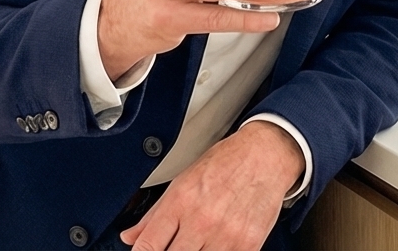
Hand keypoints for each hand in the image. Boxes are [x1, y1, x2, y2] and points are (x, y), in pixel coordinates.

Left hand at [120, 121, 304, 250]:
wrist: (266, 156)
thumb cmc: (226, 163)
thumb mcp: (183, 180)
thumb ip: (154, 214)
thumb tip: (131, 237)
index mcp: (181, 202)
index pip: (148, 246)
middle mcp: (202, 220)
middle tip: (176, 245)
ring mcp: (226, 235)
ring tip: (195, 243)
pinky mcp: (248, 245)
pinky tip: (214, 245)